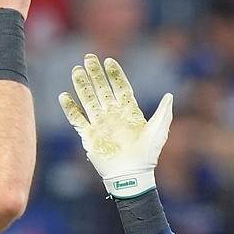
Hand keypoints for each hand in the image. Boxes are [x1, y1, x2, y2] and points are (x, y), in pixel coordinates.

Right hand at [59, 54, 173, 197]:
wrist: (131, 175)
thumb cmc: (147, 155)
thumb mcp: (158, 131)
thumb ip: (163, 112)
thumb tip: (169, 95)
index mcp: (129, 111)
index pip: (120, 87)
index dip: (115, 75)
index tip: (108, 61)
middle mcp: (113, 115)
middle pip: (102, 90)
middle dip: (95, 74)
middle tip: (88, 59)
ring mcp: (100, 124)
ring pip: (88, 100)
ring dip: (82, 86)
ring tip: (76, 71)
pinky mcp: (89, 136)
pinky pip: (77, 119)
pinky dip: (70, 108)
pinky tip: (64, 96)